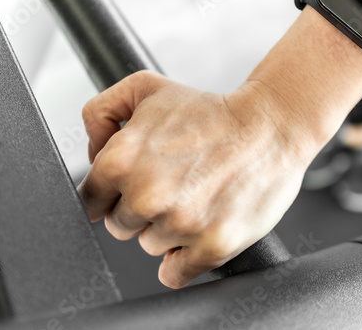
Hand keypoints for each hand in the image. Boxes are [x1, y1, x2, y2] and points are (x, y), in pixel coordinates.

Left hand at [78, 71, 314, 288]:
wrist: (270, 126)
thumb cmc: (213, 112)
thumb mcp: (146, 88)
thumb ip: (100, 113)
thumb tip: (92, 153)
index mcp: (122, 160)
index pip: (91, 201)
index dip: (114, 193)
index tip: (134, 187)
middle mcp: (147, 195)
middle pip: (121, 226)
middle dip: (141, 210)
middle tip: (173, 187)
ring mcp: (180, 224)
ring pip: (150, 246)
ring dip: (167, 230)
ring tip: (196, 199)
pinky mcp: (212, 246)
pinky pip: (174, 275)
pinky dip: (182, 260)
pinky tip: (197, 232)